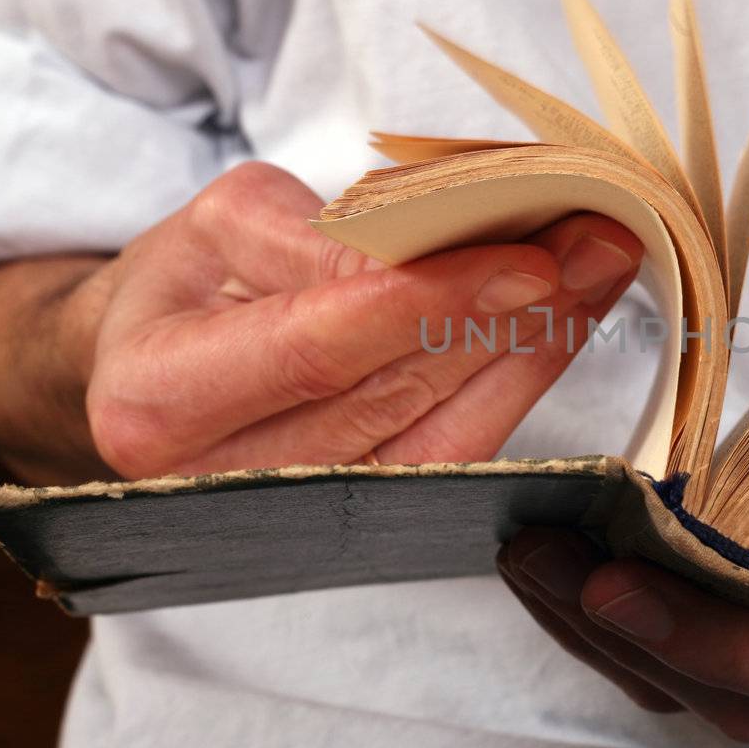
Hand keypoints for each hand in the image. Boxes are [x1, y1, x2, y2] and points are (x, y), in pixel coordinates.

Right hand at [76, 161, 641, 475]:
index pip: (319, 349)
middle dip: (509, 315)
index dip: (431, 304)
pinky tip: (565, 325)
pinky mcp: (357, 519)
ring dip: (532, 349)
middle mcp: (222, 482)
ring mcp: (295, 516)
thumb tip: (445, 244)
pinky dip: (516, 385)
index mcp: (158, 398)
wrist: (147, 373)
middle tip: (601, 240)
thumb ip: (322, 238)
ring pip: (441, 434)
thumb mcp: (223, 227)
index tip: (531, 259)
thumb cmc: (183, 289)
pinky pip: (454, 456)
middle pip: (396, 394)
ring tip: (600, 269)